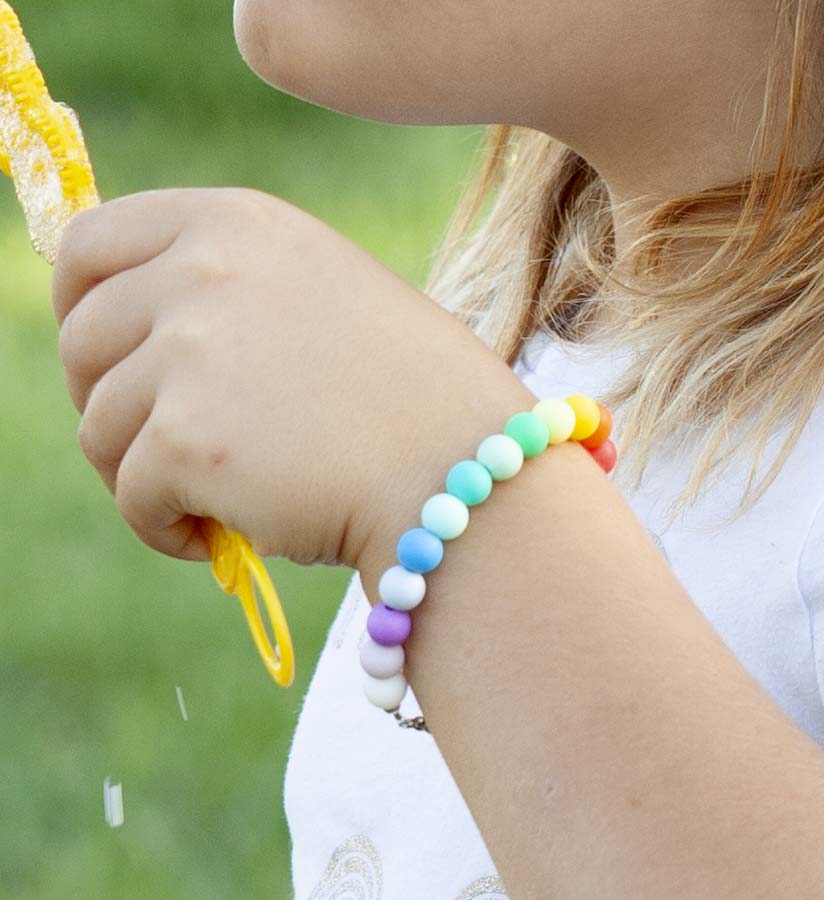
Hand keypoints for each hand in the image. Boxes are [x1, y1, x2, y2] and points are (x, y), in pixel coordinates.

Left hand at [53, 188, 533, 567]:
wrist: (468, 470)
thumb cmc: (416, 398)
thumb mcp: (323, 302)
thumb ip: (233, 299)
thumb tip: (139, 340)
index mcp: (240, 224)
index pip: (93, 243)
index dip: (78, 305)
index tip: (99, 357)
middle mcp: (204, 270)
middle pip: (80, 341)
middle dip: (105, 403)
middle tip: (160, 451)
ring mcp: (191, 352)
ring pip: (99, 427)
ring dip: (140, 475)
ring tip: (210, 504)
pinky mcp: (187, 440)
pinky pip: (130, 496)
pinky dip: (162, 527)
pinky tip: (218, 538)